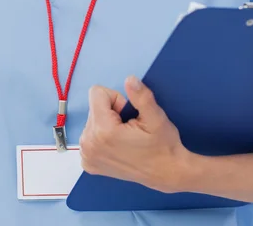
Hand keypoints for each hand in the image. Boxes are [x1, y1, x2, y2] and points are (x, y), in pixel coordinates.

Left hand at [79, 76, 192, 193]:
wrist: (165, 173)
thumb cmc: (162, 144)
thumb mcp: (156, 117)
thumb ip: (141, 96)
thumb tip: (129, 79)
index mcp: (102, 131)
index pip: (96, 93)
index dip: (116, 99)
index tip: (128, 114)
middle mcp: (88, 143)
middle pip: (94, 107)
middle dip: (111, 112)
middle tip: (129, 129)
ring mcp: (86, 156)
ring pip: (92, 120)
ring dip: (107, 124)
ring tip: (125, 138)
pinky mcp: (88, 163)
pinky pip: (90, 135)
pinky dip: (102, 137)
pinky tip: (117, 147)